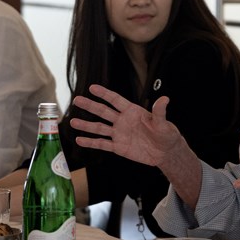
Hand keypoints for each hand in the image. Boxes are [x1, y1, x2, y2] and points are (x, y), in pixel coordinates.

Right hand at [69, 84, 185, 168]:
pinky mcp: (118, 147)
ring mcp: (119, 134)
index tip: (92, 88)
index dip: (104, 94)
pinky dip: (91, 142)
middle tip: (77, 100)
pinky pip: (102, 144)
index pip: (116, 100)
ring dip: (86, 125)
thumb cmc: (166, 134)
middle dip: (90, 106)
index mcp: (132, 111)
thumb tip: (165, 99)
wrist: (165, 152)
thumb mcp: (164, 124)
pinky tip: (79, 140)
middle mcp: (123, 121)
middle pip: (103, 112)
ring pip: (100, 128)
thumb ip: (160, 112)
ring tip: (72, 122)